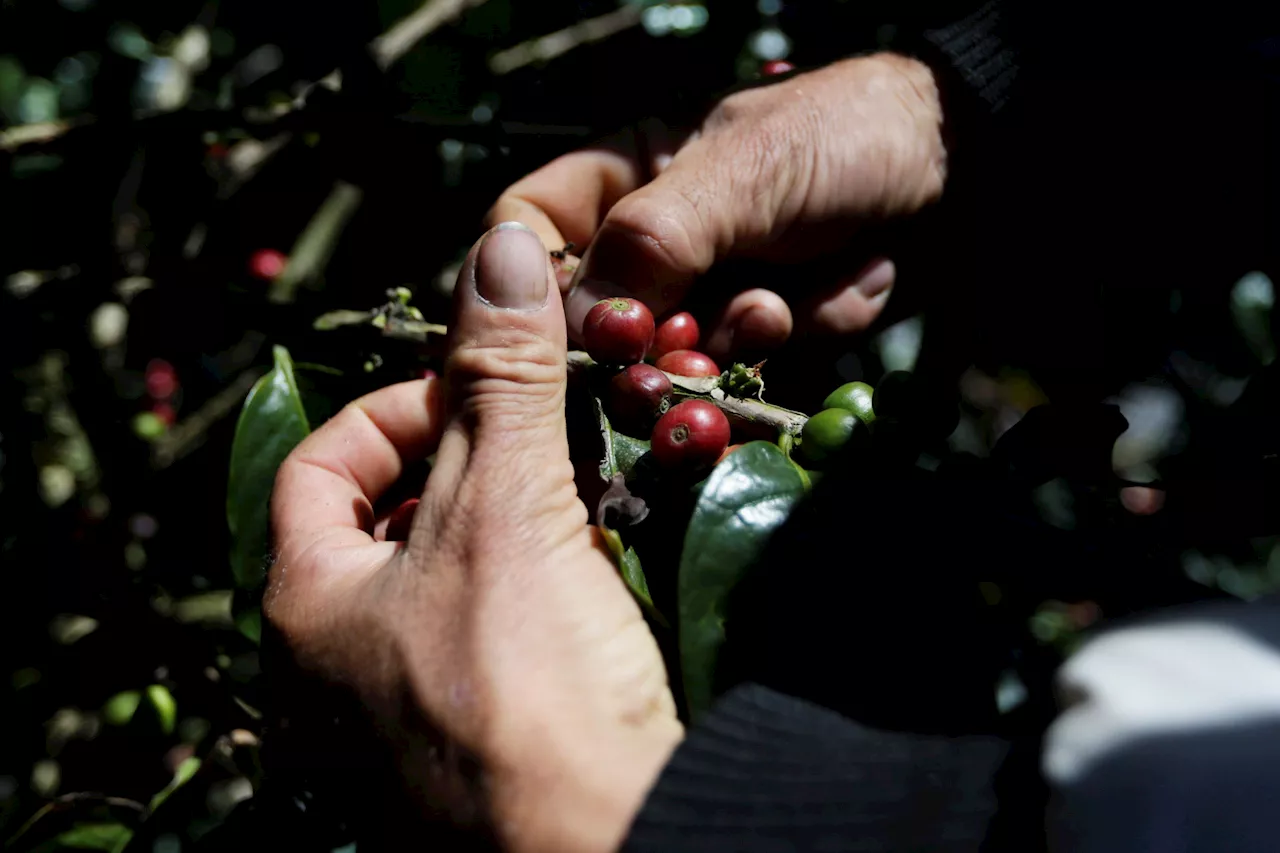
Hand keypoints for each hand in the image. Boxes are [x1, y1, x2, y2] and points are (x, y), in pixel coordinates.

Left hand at [266, 222, 681, 852]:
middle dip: (468, 460)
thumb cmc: (518, 681)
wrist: (607, 838)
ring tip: (581, 484)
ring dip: (518, 518)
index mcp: (309, 603)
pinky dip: (547, 580)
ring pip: (457, 572)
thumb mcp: (505, 508)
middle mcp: (344, 662)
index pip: (315, 464)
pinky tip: (603, 564)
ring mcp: (416, 704)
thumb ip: (502, 379)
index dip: (390, 408)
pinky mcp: (491, 728)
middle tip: (538, 432)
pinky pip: (507, 628)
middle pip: (391, 517)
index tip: (471, 392)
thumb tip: (499, 247)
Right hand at [488, 52, 946, 359]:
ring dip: (741, 337)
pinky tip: (851, 285)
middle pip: (602, 320)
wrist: (977, 170)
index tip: (569, 330)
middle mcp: (662, 242)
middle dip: (654, 340)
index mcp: (628, 179)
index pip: (530, 228)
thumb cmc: (847, 138)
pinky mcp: (775, 333)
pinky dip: (808, 332)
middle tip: (690, 351)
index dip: (531, 282)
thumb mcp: (742, 173)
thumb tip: (587, 327)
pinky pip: (757, 368)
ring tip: (788, 301)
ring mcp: (716, 291)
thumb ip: (653, 243)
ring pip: (680, 357)